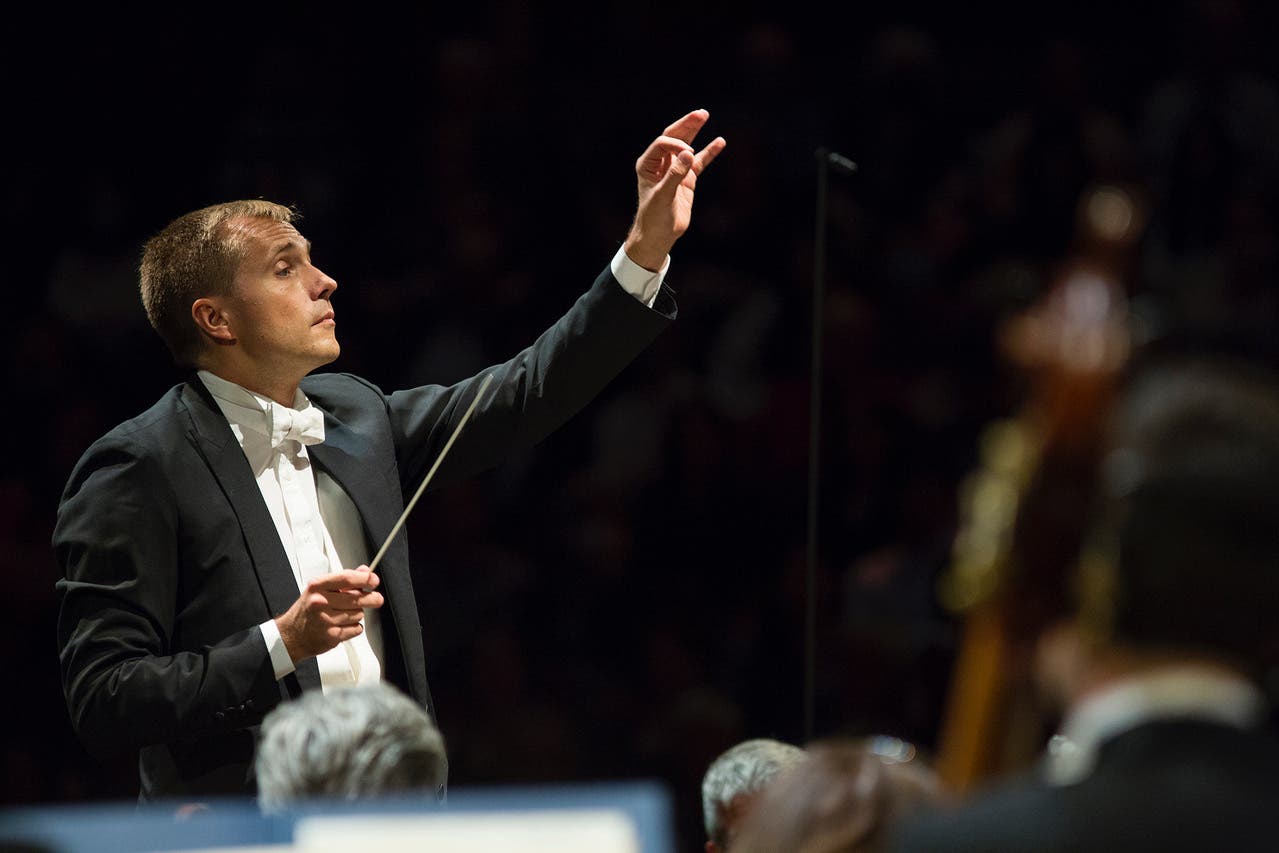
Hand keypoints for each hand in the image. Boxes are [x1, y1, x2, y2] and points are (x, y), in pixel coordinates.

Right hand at [275, 567, 383, 662]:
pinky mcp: (331, 636)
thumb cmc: (307, 611)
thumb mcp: (319, 590)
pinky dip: (354, 627)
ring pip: (359, 614)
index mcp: (317, 586)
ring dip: (357, 614)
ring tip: (344, 615)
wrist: (291, 635)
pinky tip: (342, 625)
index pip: (347, 578)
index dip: (365, 578)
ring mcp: (325, 620)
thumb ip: (343, 580)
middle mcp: (320, 602)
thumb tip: (364, 571)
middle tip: (376, 599)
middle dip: (371, 598)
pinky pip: (356, 629)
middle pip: (357, 597)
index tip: (374, 580)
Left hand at [624, 109, 726, 270]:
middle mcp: (660, 163)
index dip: (676, 144)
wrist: (659, 236)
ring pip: (686, 146)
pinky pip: (699, 162)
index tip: (688, 153)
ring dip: (695, 131)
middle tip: (701, 113)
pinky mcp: (687, 179)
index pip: (663, 144)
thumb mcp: (662, 196)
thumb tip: (689, 153)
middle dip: (686, 125)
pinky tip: (720, 142)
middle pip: (674, 137)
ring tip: (705, 115)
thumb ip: (675, 175)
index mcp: (648, 164)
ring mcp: (675, 170)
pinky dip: (709, 152)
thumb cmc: (653, 217)